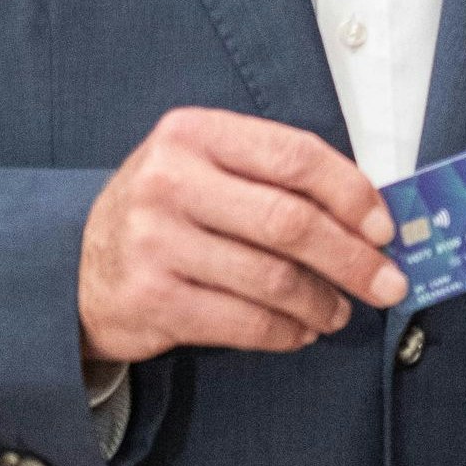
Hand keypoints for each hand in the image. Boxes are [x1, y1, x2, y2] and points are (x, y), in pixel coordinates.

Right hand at [79, 108, 403, 364]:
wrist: (78, 266)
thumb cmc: (166, 213)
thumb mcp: (205, 168)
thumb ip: (274, 178)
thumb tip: (369, 216)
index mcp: (194, 134)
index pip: (295, 156)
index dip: (352, 194)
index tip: (384, 227)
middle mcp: (170, 181)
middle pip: (290, 222)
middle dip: (353, 259)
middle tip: (387, 283)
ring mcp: (155, 242)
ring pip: (272, 279)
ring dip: (321, 302)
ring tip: (338, 311)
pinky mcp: (151, 298)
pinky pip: (244, 322)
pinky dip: (286, 332)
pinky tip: (299, 330)